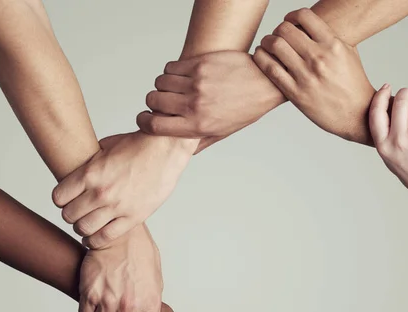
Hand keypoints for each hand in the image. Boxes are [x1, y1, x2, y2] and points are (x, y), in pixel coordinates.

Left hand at [52, 132, 196, 247]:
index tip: (68, 200)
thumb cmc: (137, 146)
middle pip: (69, 216)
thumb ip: (89, 163)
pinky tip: (98, 235)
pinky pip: (106, 237)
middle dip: (71, 215)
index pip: (58, 198)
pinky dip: (97, 240)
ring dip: (83, 228)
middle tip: (79, 214)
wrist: (165, 150)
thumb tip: (77, 169)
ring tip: (88, 225)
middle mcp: (101, 192)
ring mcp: (117, 207)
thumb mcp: (105, 148)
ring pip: (85, 229)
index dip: (62, 200)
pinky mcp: (133, 217)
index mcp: (90, 174)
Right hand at [78, 224, 161, 311]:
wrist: (121, 235)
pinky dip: (88, 311)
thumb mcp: (155, 283)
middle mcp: (129, 306)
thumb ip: (149, 308)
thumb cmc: (140, 257)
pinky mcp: (89, 292)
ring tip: (107, 306)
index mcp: (149, 305)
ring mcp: (108, 300)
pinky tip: (97, 297)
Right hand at [136, 51, 284, 146]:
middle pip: (153, 101)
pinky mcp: (199, 64)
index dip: (144, 122)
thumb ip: (198, 140)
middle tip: (163, 101)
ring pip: (160, 81)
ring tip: (175, 87)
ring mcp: (196, 83)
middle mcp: (194, 105)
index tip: (144, 119)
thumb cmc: (244, 110)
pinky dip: (172, 70)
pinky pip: (171, 66)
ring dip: (163, 85)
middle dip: (153, 102)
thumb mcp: (222, 132)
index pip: (154, 126)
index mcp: (197, 126)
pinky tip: (183, 75)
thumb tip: (180, 150)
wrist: (263, 83)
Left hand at [253, 9, 374, 144]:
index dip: (292, 16)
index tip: (289, 21)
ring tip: (267, 44)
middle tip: (277, 35)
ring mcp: (306, 76)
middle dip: (278, 29)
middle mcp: (319, 58)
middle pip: (286, 29)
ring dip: (267, 41)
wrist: (356, 114)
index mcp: (333, 45)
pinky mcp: (296, 93)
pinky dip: (261, 58)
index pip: (304, 16)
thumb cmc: (353, 84)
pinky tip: (262, 56)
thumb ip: (331, 37)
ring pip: (275, 46)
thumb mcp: (349, 53)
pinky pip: (270, 69)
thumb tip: (313, 24)